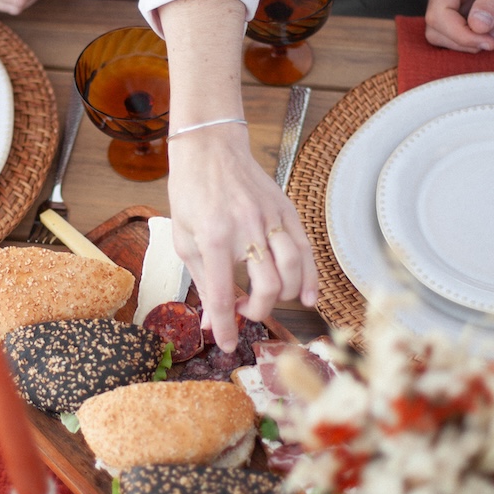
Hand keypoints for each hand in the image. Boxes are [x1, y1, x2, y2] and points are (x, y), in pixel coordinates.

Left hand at [167, 129, 318, 352]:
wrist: (211, 148)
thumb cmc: (191, 193)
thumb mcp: (184, 238)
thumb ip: (201, 281)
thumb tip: (211, 322)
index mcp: (213, 237)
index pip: (223, 294)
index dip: (226, 326)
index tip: (227, 345)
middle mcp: (245, 228)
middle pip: (267, 286)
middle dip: (258, 311)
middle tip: (245, 311)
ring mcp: (270, 218)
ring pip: (292, 270)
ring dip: (284, 296)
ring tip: (268, 298)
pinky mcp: (286, 210)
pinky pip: (306, 250)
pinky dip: (310, 277)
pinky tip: (307, 296)